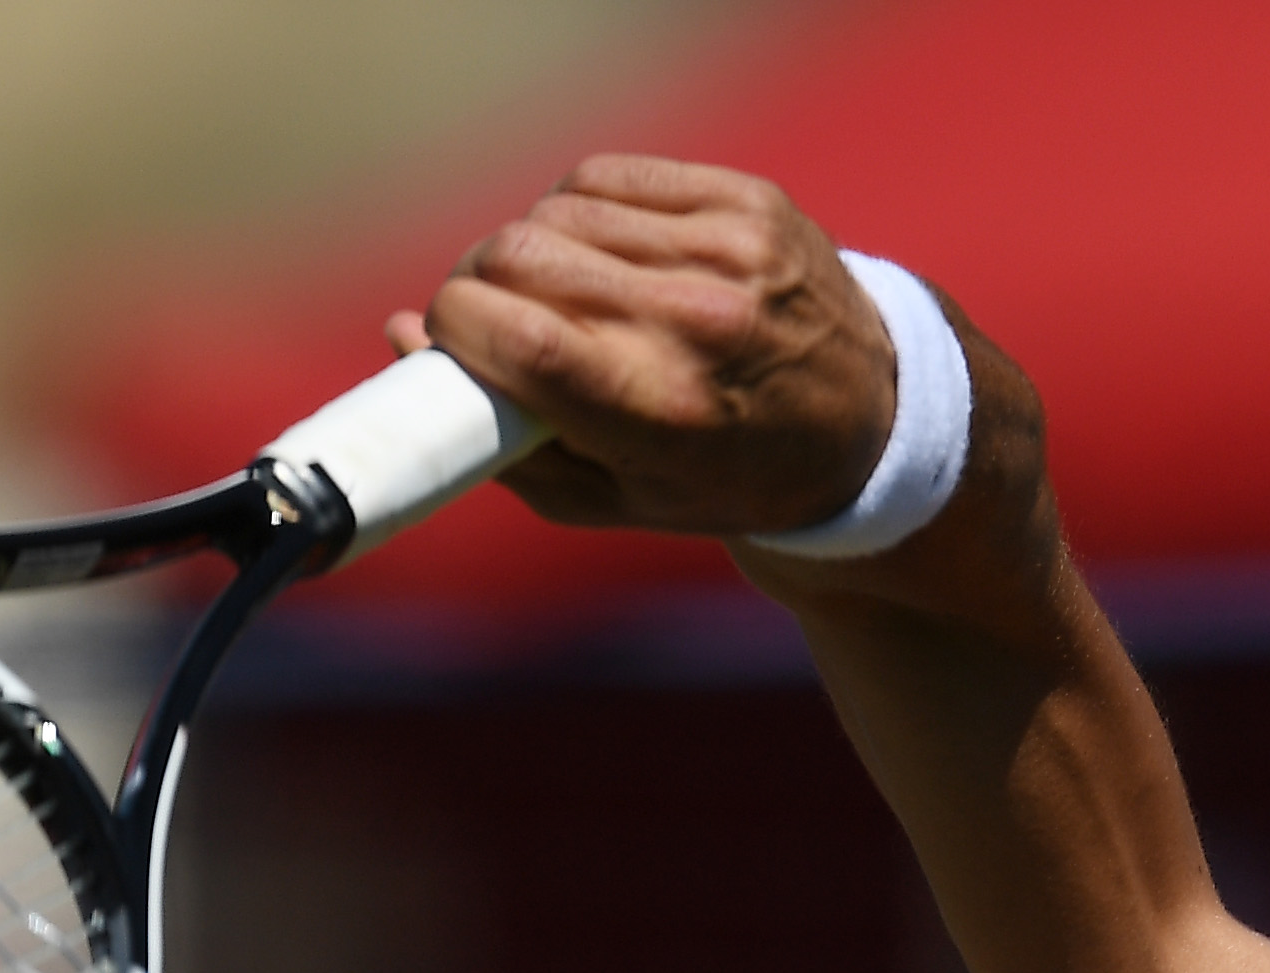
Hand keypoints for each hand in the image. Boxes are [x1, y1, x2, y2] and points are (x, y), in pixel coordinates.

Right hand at [408, 156, 913, 543]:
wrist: (869, 419)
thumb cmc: (727, 474)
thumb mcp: (617, 499)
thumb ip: (501, 439)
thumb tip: (401, 334)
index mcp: (667, 414)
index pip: (515, 335)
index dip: (455, 326)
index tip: (452, 340)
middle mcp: (701, 323)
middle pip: (518, 256)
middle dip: (477, 283)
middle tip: (492, 317)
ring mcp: (730, 250)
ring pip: (554, 209)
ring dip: (530, 248)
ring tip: (561, 292)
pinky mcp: (745, 198)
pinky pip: (606, 176)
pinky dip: (578, 209)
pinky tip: (600, 251)